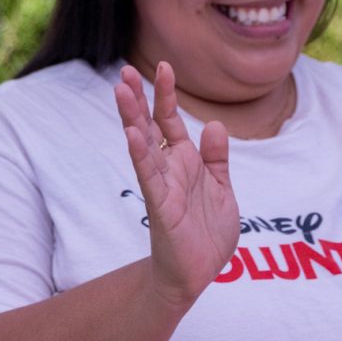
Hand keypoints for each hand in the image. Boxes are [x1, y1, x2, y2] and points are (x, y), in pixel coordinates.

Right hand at [114, 62, 239, 312]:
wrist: (198, 274)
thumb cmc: (207, 233)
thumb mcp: (221, 188)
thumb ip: (217, 158)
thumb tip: (215, 124)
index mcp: (184, 161)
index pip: (171, 121)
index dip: (166, 95)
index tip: (164, 66)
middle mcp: (169, 168)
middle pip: (150, 126)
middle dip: (139, 98)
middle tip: (124, 70)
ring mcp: (162, 185)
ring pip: (143, 145)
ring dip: (131, 118)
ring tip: (120, 91)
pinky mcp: (161, 206)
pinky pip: (149, 176)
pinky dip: (139, 154)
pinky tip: (131, 134)